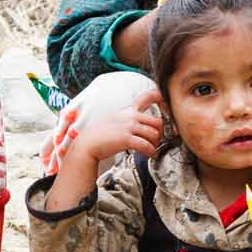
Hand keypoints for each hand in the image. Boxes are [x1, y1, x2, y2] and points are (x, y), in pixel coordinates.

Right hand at [41, 73, 158, 173]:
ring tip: (150, 149)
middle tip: (155, 141)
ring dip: (155, 144)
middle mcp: (130, 117)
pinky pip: (146, 145)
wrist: (86, 144)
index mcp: (127, 111)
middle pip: (157, 122)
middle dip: (160, 133)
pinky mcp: (126, 139)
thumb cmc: (98, 135)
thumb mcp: (112, 120)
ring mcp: (128, 127)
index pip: (146, 97)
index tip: (165, 102)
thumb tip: (135, 123)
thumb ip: (125, 119)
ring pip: (154, 134)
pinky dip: (150, 152)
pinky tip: (147, 154)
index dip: (159, 97)